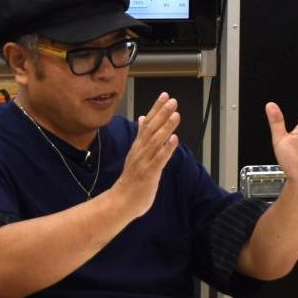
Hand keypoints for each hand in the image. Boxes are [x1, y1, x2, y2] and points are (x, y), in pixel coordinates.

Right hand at [115, 92, 179, 216]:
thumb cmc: (131, 179)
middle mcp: (140, 151)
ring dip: (166, 127)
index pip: (148, 123)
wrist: (121, 201)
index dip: (156, 109)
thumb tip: (144, 118)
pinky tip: (174, 139)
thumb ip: (141, 136)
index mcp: (138, 146)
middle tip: (172, 101)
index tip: (164, 96)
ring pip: (155, 142)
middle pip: (151, 129)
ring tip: (175, 115)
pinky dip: (166, 149)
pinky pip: (159, 159)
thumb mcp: (136, 153)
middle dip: (162, 114)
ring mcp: (144, 162)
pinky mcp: (149, 173)